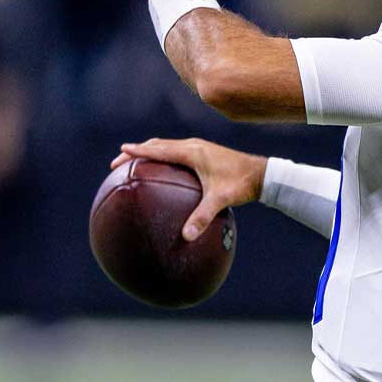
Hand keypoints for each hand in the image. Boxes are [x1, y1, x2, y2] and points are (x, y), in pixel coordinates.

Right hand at [111, 137, 266, 241]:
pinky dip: (163, 155)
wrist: (261, 174)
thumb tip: (185, 237)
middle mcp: (194, 146)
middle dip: (138, 151)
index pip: (159, 149)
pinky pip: (177, 151)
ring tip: (135, 162)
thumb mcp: (220, 201)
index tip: (121, 150)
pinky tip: (162, 170)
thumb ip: (202, 217)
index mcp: (193, 152)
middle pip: (159, 145)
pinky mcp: (205, 152)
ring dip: (150, 151)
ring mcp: (200, 147)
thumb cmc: (240, 185)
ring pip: (167, 146)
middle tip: (119, 160)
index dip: (139, 150)